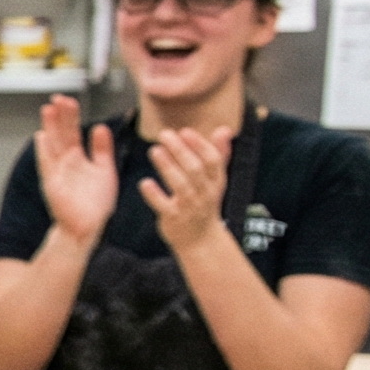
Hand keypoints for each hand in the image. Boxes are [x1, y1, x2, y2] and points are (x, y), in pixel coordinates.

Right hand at [33, 94, 117, 246]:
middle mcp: (67, 162)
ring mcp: (58, 172)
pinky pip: (48, 164)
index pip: (73, 132)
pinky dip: (44, 151)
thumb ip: (102, 149)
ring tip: (49, 109)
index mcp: (79, 159)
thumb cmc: (95, 204)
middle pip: (62, 134)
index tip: (69, 101)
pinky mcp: (53, 183)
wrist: (88, 227)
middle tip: (59, 98)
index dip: (71, 117)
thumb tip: (100, 128)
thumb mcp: (105, 170)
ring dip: (51, 127)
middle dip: (60, 116)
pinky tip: (41, 137)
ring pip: (54, 144)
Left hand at [143, 123, 237, 254]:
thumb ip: (219, 154)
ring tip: (154, 150)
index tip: (185, 131)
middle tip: (164, 134)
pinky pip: (164, 206)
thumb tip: (225, 129)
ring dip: (168, 167)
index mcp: (216, 181)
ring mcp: (190, 207)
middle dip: (180, 150)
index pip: (213, 160)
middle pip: (195, 169)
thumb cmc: (204, 203)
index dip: (200, 145)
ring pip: (181, 185)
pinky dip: (155, 195)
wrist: (200, 240)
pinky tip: (144, 183)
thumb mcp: (215, 181)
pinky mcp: (174, 219)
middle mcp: (205, 193)